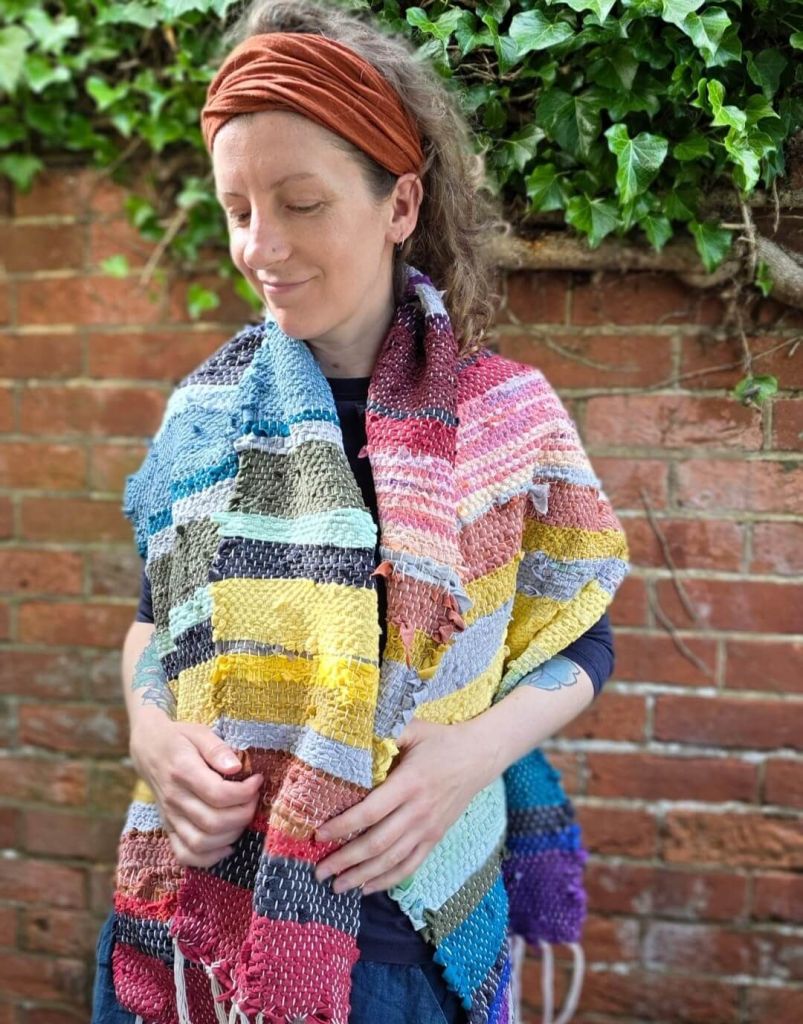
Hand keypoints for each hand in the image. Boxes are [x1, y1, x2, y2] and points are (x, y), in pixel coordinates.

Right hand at [130, 712, 262, 867]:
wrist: (148, 749)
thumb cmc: (179, 738)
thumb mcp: (199, 732)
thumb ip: (217, 749)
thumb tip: (237, 768)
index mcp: (182, 771)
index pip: (218, 794)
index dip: (245, 792)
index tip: (257, 780)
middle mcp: (174, 798)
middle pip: (213, 822)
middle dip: (244, 813)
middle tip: (254, 797)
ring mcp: (170, 817)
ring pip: (201, 842)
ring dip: (231, 834)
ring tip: (243, 815)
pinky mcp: (168, 828)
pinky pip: (185, 855)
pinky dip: (209, 858)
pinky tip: (228, 844)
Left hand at [313, 718, 492, 894]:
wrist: (478, 756)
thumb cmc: (440, 740)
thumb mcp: (413, 729)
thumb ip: (384, 735)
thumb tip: (352, 737)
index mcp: (409, 784)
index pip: (370, 812)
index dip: (342, 826)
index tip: (318, 835)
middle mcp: (418, 811)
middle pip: (377, 843)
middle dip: (346, 860)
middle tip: (319, 871)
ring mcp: (428, 828)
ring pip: (391, 860)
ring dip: (362, 876)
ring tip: (337, 887)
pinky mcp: (435, 838)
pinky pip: (410, 865)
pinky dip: (388, 880)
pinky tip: (367, 887)